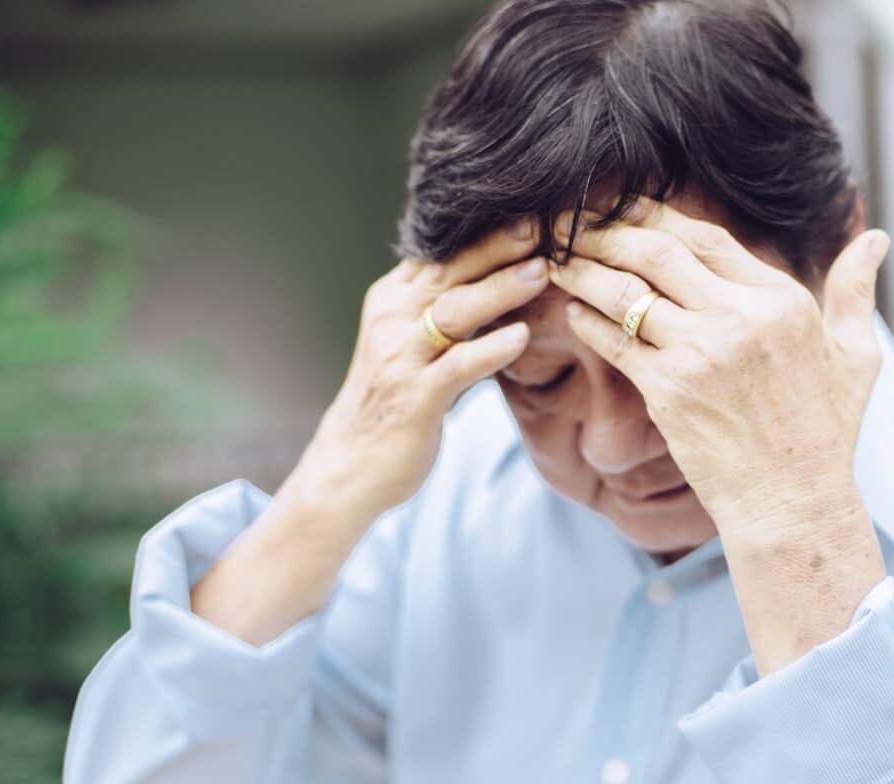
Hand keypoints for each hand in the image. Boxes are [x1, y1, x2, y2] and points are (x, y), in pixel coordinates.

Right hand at [294, 221, 546, 519]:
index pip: (442, 252)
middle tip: (542, 224)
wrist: (351, 464)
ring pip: (454, 310)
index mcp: (394, 298)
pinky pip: (457, 365)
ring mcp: (401, 356)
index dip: (484, 231)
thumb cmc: (397, 400)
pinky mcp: (414, 395)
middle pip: (450, 270)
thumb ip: (450, 310)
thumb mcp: (417, 342)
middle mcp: (393, 317)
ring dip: (500, 289)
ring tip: (542, 271)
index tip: (528, 210)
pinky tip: (521, 336)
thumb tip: (504, 277)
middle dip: (497, 245)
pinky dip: (490, 348)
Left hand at [547, 199, 890, 539]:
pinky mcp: (668, 391)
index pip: (708, 239)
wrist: (793, 501)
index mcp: (782, 301)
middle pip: (659, 251)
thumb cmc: (824, 432)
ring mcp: (701, 353)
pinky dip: (587, 321)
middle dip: (609, 230)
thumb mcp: (856, 356)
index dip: (658, 216)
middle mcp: (740, 318)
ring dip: (585, 270)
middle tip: (573, 222)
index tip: (625, 208)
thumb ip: (855, 292)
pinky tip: (571, 309)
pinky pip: (615, 342)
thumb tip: (876, 240)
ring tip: (557, 259)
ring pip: (627, 292)